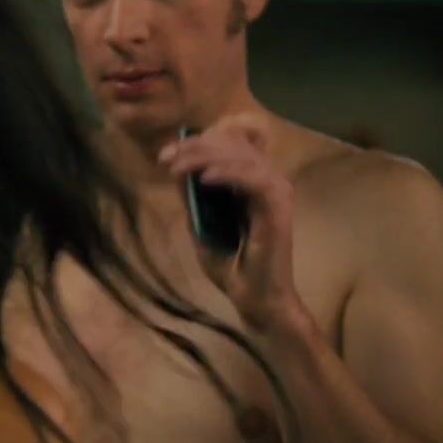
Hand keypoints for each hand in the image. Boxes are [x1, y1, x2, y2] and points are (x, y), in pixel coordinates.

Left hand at [158, 114, 303, 332]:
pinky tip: (204, 178)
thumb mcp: (201, 225)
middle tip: (165, 159)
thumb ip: (192, 197)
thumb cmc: (230, 265)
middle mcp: (267, 180)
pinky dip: (229, 173)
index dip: (194, 143)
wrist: (254, 298)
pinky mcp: (279, 208)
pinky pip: (255, 179)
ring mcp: (276, 192)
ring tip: (177, 169)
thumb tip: (175, 166)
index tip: (162, 156)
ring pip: (241, 157)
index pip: (226, 145)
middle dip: (193, 147)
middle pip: (232, 144)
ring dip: (204, 157)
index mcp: (250, 181)